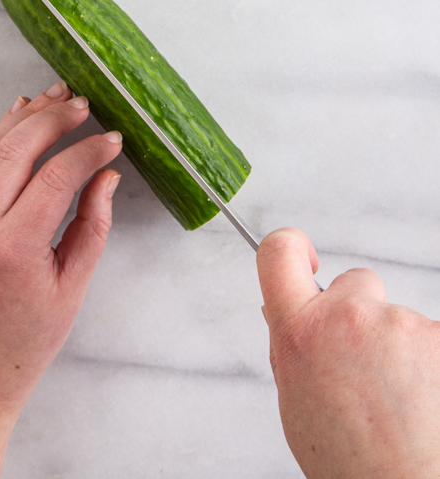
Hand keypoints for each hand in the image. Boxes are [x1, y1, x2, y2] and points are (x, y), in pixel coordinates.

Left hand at [0, 82, 121, 478]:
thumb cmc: (25, 342)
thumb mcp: (72, 288)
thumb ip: (92, 226)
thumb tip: (107, 178)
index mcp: (14, 246)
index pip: (56, 176)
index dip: (88, 151)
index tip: (113, 140)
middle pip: (18, 150)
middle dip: (54, 119)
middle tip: (84, 103)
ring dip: (24, 117)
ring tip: (54, 94)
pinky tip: (19, 118)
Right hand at [257, 228, 439, 478]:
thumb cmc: (355, 464)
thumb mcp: (297, 405)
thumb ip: (291, 348)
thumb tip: (284, 311)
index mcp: (300, 332)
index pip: (278, 252)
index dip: (292, 246)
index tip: (306, 256)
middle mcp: (347, 316)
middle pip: (356, 283)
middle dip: (362, 314)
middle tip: (370, 369)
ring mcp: (399, 323)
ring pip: (398, 318)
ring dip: (400, 347)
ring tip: (402, 402)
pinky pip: (433, 336)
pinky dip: (431, 362)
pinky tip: (427, 400)